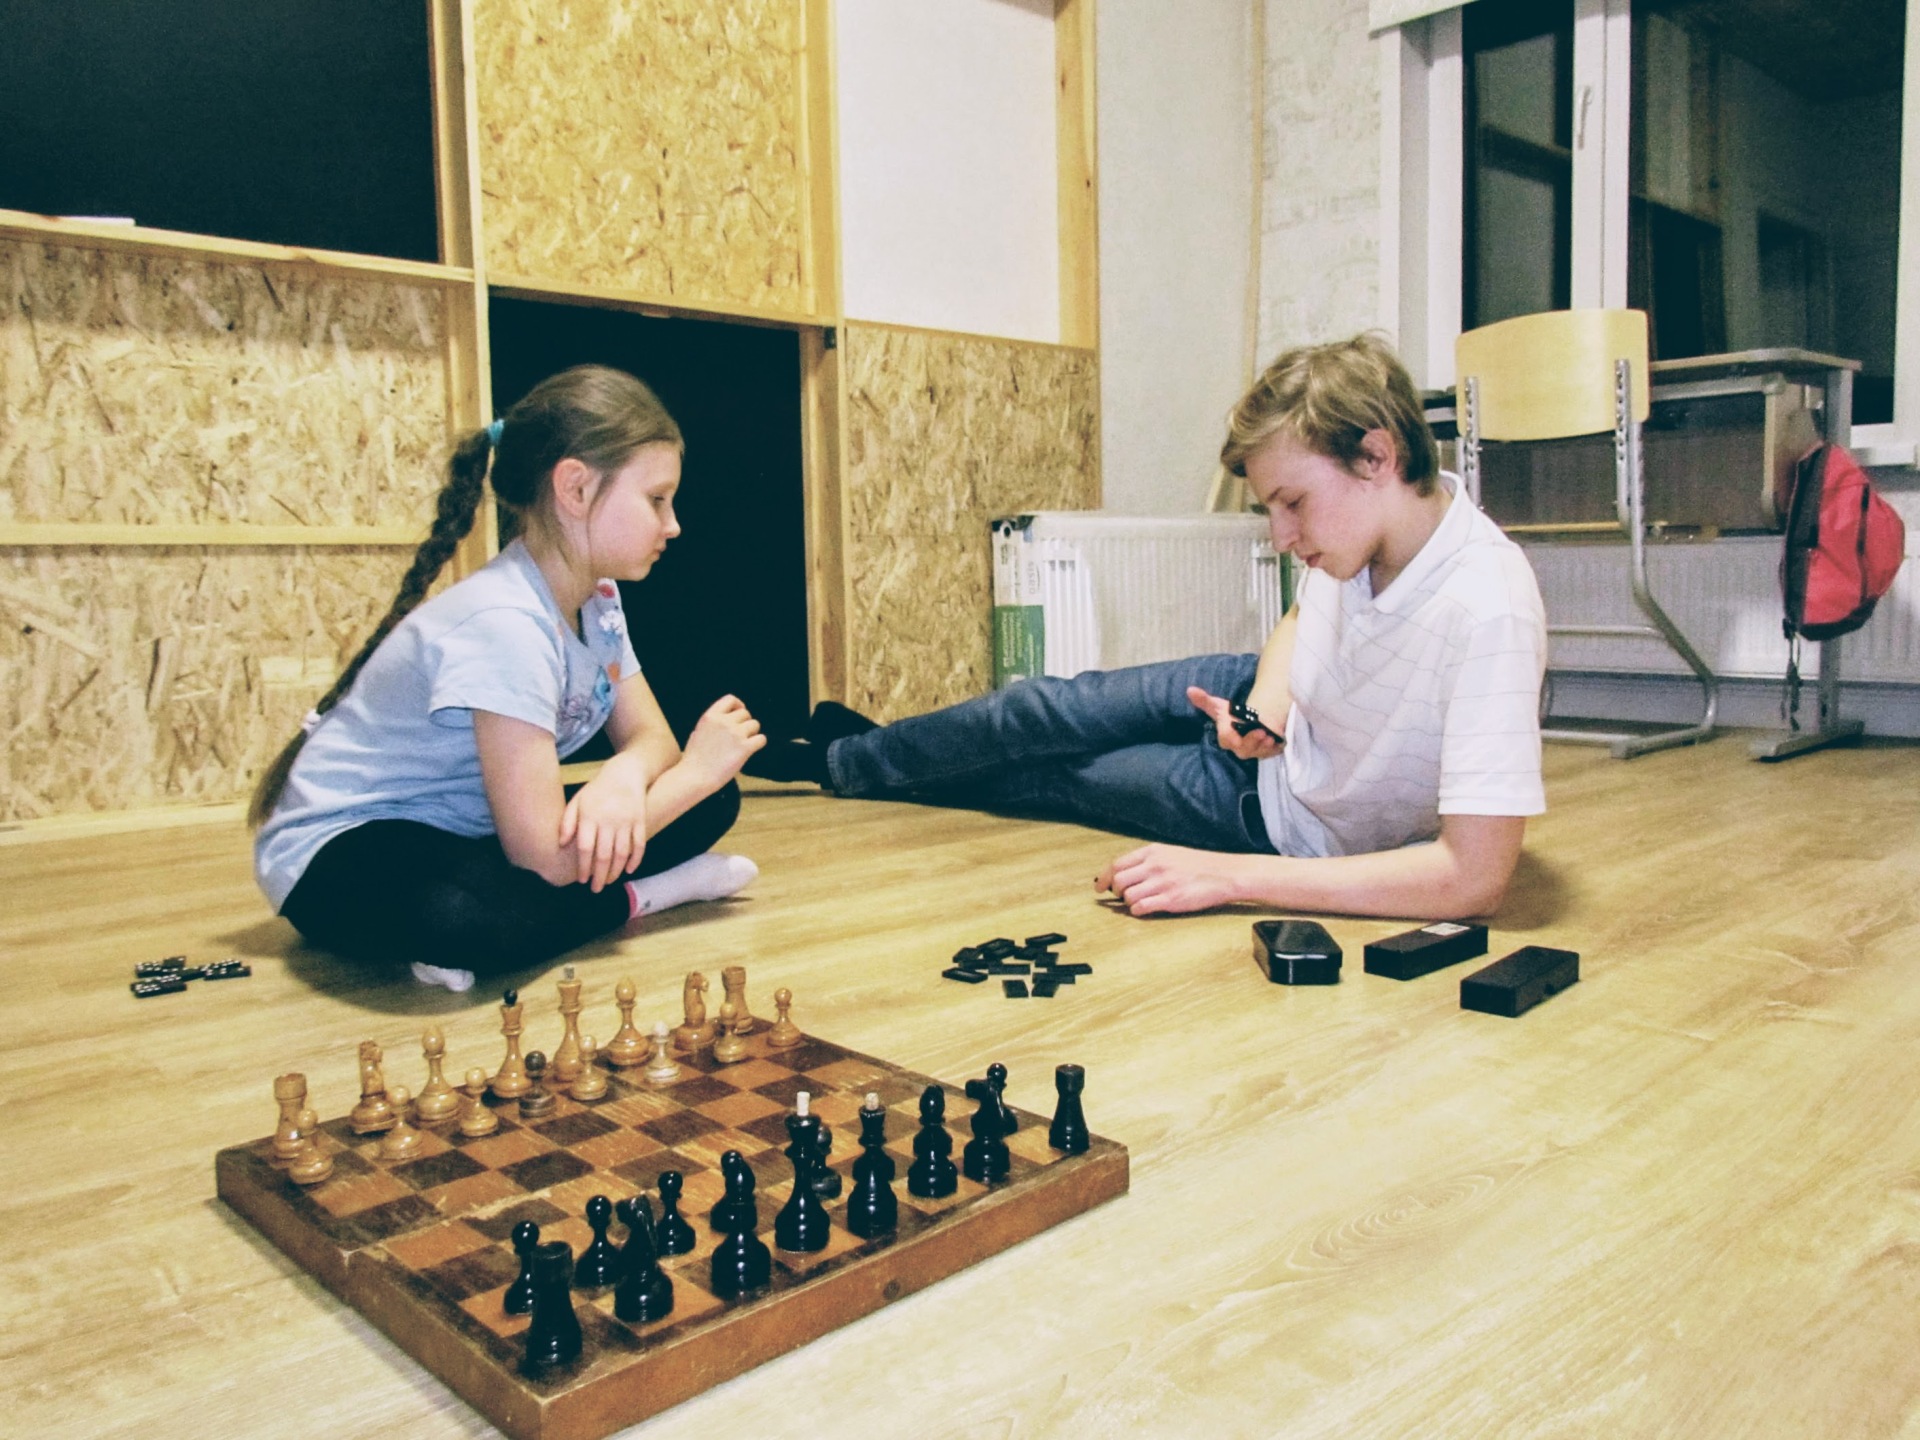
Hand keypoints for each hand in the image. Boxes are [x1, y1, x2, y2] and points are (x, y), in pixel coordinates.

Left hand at [559, 753, 648, 891]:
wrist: (625, 774)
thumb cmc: (597, 790)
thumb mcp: (577, 801)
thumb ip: (567, 822)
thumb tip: (560, 844)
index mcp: (590, 817)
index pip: (585, 848)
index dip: (583, 867)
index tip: (581, 880)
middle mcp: (608, 820)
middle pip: (604, 855)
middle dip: (600, 876)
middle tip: (596, 889)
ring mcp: (626, 821)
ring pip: (622, 853)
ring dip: (616, 871)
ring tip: (610, 881)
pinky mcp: (640, 821)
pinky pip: (639, 845)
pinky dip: (635, 860)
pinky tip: (629, 870)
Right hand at [680, 694, 765, 788]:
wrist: (694, 777)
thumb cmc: (694, 759)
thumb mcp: (698, 732)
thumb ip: (713, 723)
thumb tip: (728, 719)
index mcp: (710, 716)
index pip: (730, 699)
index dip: (738, 705)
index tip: (739, 714)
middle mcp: (723, 721)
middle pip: (745, 714)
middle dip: (744, 724)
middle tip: (740, 737)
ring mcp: (735, 734)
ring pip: (755, 725)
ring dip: (752, 734)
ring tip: (742, 745)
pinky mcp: (744, 748)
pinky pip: (761, 739)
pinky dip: (758, 744)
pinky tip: (751, 750)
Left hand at [1096, 844, 1248, 915]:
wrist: (1224, 874)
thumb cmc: (1197, 865)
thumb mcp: (1170, 853)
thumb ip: (1148, 860)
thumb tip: (1124, 872)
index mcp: (1153, 852)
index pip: (1117, 864)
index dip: (1104, 877)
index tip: (1100, 887)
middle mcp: (1155, 865)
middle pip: (1119, 880)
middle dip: (1115, 892)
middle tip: (1120, 897)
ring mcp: (1162, 882)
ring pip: (1128, 896)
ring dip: (1128, 903)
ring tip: (1138, 902)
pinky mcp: (1170, 899)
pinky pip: (1141, 907)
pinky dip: (1138, 911)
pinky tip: (1145, 909)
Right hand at [1187, 686, 1282, 760]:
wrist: (1252, 718)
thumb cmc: (1233, 713)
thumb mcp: (1220, 705)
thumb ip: (1205, 701)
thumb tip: (1190, 690)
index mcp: (1227, 737)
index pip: (1227, 740)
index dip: (1233, 737)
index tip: (1240, 728)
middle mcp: (1239, 747)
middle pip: (1243, 750)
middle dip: (1252, 743)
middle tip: (1263, 733)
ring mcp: (1253, 751)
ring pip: (1257, 753)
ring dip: (1264, 747)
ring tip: (1271, 737)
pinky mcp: (1266, 752)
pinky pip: (1270, 754)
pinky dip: (1274, 749)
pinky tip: (1278, 742)